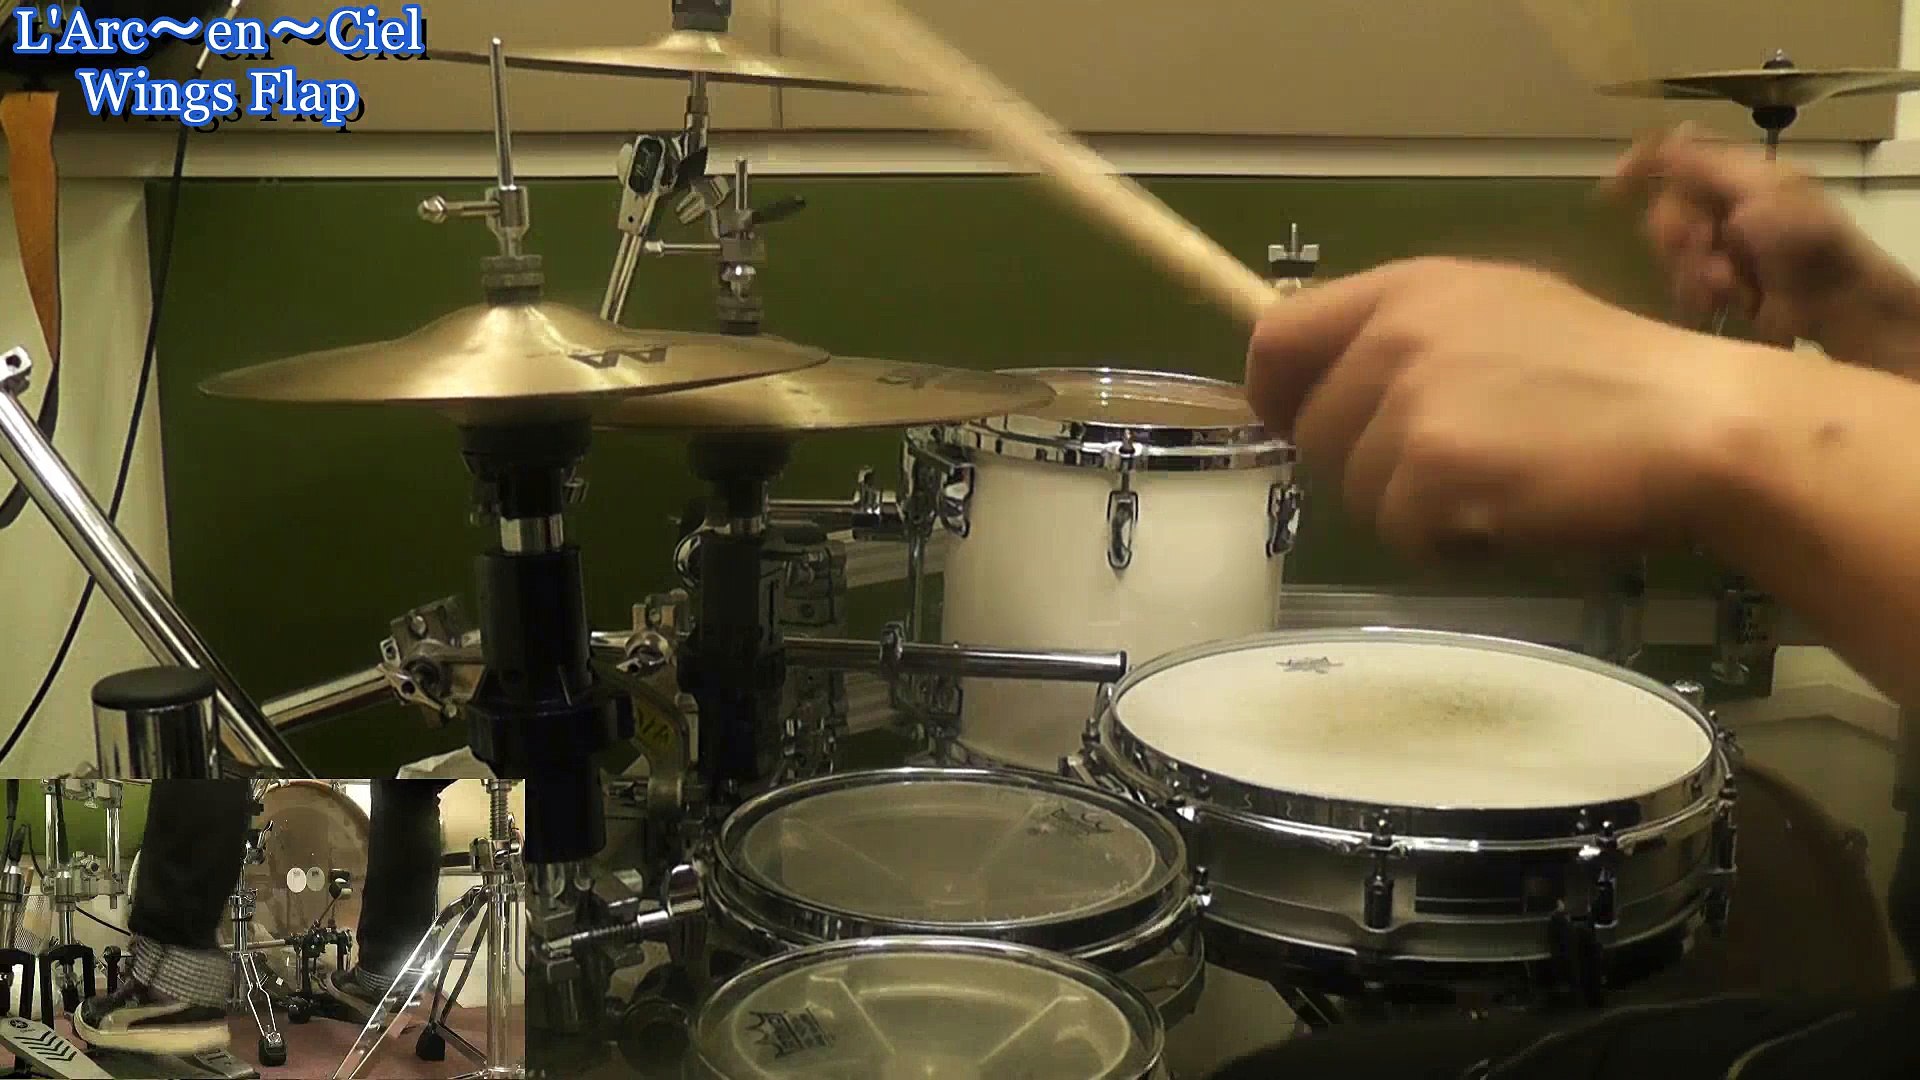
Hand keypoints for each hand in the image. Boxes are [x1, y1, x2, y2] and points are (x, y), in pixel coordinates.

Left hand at [1245, 257, 1789, 562]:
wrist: (1696, 424)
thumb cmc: (1610, 376)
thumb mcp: (1500, 313)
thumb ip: (1408, 336)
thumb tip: (1329, 378)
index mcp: (1407, 289)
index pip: (1276, 338)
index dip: (1275, 392)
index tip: (1297, 422)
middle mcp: (1394, 336)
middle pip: (1309, 432)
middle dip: (1363, 466)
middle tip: (1453, 466)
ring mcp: (1409, 406)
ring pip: (1353, 492)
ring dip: (1412, 509)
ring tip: (1497, 482)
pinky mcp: (1430, 475)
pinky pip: (1400, 536)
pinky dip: (1449, 544)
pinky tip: (1511, 512)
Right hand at [1611, 126, 1919, 372]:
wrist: (1836, 305)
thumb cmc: (1807, 242)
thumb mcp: (1760, 191)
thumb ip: (1708, 165)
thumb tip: (1668, 132)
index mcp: (1738, 176)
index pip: (1677, 157)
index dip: (1641, 167)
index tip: (1610, 190)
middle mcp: (1725, 207)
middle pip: (1666, 211)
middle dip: (1678, 235)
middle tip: (1701, 246)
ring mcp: (1722, 247)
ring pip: (1672, 254)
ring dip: (1693, 270)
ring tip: (1728, 283)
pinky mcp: (1719, 285)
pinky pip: (1682, 285)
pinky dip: (1699, 294)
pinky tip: (1727, 300)